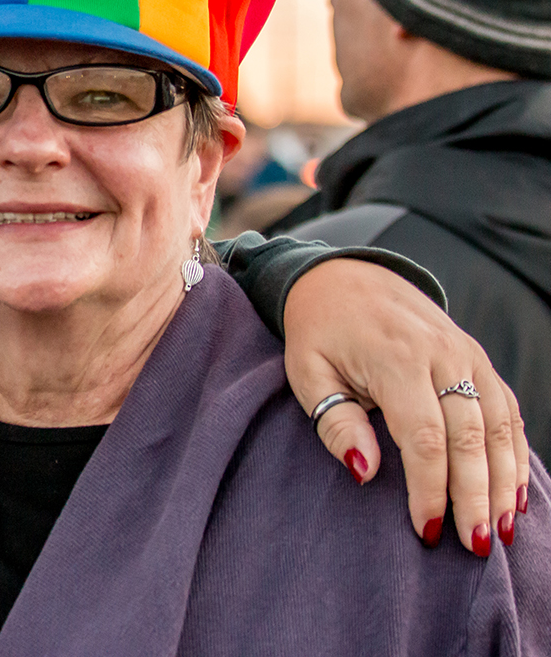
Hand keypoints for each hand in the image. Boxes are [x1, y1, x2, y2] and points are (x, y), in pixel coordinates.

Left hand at [284, 258, 528, 555]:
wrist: (345, 276)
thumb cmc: (320, 332)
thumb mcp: (307, 372)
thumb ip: (334, 421)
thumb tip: (365, 472)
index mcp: (395, 358)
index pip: (424, 437)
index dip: (430, 489)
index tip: (425, 531)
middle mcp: (441, 354)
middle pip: (470, 436)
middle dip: (476, 496)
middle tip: (475, 545)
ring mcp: (467, 354)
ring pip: (499, 426)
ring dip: (504, 481)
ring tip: (501, 529)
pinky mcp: (478, 358)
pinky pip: (507, 410)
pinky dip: (514, 453)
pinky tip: (514, 491)